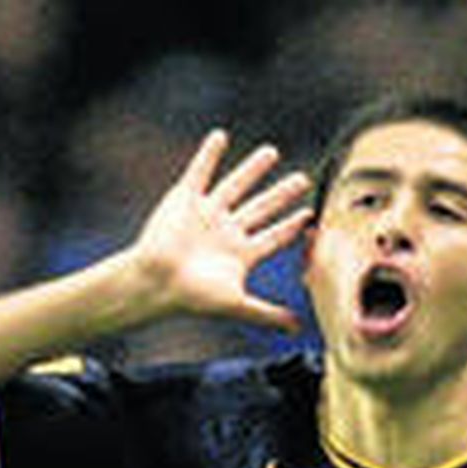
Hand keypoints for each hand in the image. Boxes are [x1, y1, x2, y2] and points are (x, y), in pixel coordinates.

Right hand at [129, 129, 312, 332]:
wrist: (156, 281)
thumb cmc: (193, 297)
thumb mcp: (237, 305)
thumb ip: (268, 314)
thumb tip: (299, 330)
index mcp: (239, 255)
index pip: (273, 237)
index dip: (291, 227)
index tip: (309, 215)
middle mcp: (225, 232)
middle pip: (260, 209)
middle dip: (281, 195)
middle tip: (303, 179)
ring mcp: (205, 214)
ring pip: (235, 186)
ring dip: (253, 169)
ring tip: (271, 152)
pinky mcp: (185, 199)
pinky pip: (199, 172)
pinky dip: (208, 154)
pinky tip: (221, 136)